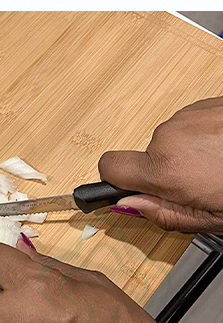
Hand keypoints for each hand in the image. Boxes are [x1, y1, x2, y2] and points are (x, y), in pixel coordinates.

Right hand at [99, 97, 222, 232]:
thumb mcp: (215, 219)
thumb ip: (166, 214)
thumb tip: (128, 208)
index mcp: (167, 170)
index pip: (109, 166)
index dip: (117, 181)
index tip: (133, 191)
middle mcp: (169, 136)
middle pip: (148, 157)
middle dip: (170, 173)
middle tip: (206, 189)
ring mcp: (186, 116)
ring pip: (172, 141)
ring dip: (191, 155)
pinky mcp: (205, 103)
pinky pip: (191, 125)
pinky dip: (206, 138)